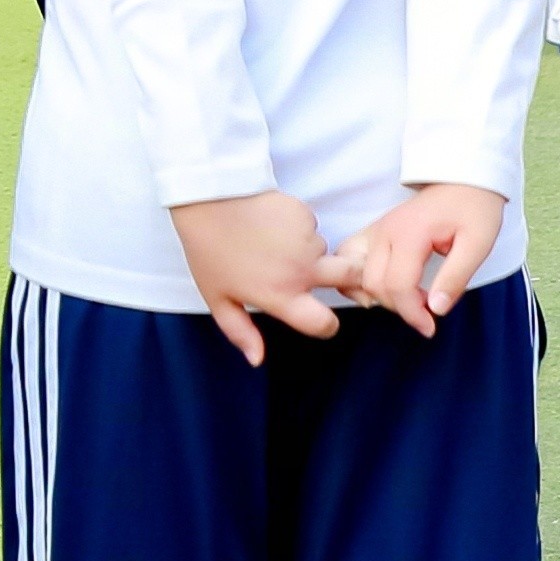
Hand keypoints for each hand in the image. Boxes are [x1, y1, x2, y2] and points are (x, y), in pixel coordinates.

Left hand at [170, 191, 343, 366]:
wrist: (208, 201)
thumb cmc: (209, 253)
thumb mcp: (218, 298)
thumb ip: (240, 332)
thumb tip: (257, 360)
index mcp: (281, 296)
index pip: (325, 324)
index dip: (326, 325)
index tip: (318, 317)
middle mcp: (302, 270)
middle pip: (351, 277)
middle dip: (349, 278)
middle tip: (330, 274)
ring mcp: (306, 240)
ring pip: (325, 249)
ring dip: (311, 251)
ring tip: (278, 244)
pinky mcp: (304, 214)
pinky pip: (311, 225)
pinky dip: (299, 227)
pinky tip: (275, 223)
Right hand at [323, 184, 505, 336]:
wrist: (464, 179)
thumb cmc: (474, 209)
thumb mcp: (478, 244)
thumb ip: (456, 278)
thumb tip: (435, 310)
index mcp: (410, 233)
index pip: (398, 286)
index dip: (412, 314)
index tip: (430, 327)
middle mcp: (385, 231)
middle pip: (374, 284)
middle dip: (399, 307)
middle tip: (426, 311)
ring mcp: (376, 230)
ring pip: (359, 276)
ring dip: (380, 296)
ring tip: (408, 300)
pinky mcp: (375, 232)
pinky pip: (351, 260)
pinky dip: (360, 280)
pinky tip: (385, 288)